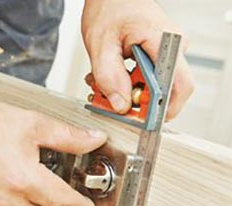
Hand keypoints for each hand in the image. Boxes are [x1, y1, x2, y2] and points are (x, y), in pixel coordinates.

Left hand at [81, 0, 193, 119]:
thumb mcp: (100, 43)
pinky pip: (147, 79)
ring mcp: (166, 51)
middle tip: (109, 98)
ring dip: (127, 92)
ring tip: (103, 82)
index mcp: (164, 41)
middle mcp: (172, 47)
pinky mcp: (157, 55)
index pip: (179, 86)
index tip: (139, 119)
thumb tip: (122, 105)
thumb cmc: (108, 8)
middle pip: (165, 91)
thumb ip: (109, 77)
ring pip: (153, 87)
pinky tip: (111, 76)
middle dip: (135, 102)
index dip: (162, 109)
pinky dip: (127, 83)